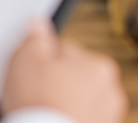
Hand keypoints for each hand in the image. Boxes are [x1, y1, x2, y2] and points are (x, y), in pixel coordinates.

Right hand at [0, 19, 126, 122]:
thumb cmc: (39, 107)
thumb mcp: (26, 58)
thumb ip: (34, 37)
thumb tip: (38, 25)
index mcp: (101, 67)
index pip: (66, 52)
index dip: (44, 62)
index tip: (33, 76)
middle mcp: (111, 94)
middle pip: (74, 79)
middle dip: (56, 85)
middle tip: (37, 97)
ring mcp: (106, 122)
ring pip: (76, 104)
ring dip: (62, 107)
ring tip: (42, 115)